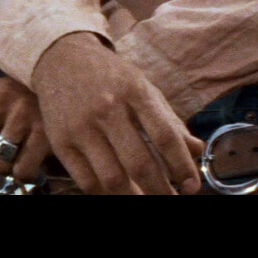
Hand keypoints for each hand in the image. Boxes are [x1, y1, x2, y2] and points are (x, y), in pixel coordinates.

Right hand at [30, 32, 203, 194]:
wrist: (60, 58)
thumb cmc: (109, 76)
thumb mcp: (143, 87)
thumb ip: (169, 120)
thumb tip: (197, 150)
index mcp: (134, 92)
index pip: (164, 136)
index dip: (181, 165)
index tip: (192, 186)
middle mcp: (106, 109)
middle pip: (139, 162)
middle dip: (160, 190)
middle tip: (172, 199)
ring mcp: (80, 127)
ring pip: (112, 177)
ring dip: (134, 197)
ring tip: (146, 200)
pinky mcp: (60, 141)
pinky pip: (86, 180)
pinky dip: (106, 194)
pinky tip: (119, 194)